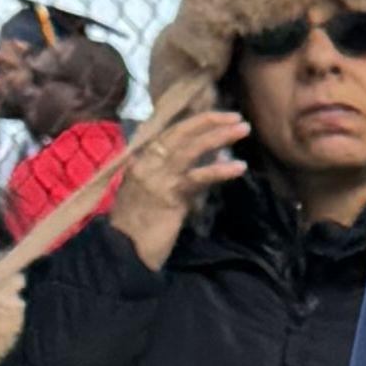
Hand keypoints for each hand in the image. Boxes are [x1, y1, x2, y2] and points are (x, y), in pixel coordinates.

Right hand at [106, 90, 249, 264]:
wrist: (122, 249)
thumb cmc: (138, 226)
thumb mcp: (153, 193)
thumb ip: (175, 176)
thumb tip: (208, 161)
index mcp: (141, 160)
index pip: (171, 133)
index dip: (196, 122)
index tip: (219, 116)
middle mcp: (147, 163)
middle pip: (180, 133)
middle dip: (209, 121)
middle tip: (236, 116)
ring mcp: (157, 177)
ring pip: (191, 149)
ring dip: (219, 136)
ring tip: (243, 129)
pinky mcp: (169, 195)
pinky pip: (199, 178)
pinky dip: (220, 170)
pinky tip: (239, 167)